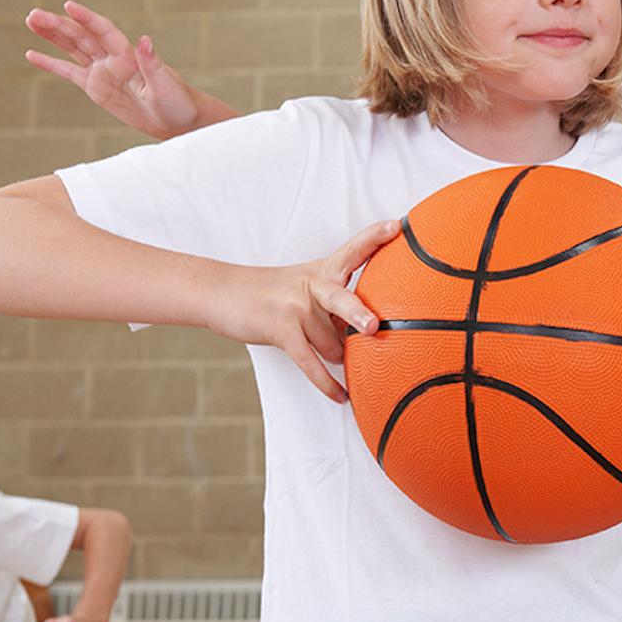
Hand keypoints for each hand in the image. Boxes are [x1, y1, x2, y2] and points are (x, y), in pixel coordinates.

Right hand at [24, 0, 209, 139]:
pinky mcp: (96, 88)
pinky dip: (51, 63)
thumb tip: (145, 40)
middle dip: (58, 25)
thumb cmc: (178, 101)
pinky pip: (69, 72)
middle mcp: (113, 59)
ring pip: (73, 48)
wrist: (179, 121)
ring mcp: (103, 72)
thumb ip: (152, 63)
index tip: (68, 5)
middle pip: (81, 36)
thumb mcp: (166, 84)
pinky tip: (32, 54)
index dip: (86, 18)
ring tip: (31, 21)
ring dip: (52, 35)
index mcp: (129, 55)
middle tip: (33, 15)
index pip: (103, 31)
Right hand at [206, 220, 402, 401]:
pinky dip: (327, 383)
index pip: (354, 249)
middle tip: (372, 327)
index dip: (375, 237)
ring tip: (338, 356)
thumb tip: (372, 328)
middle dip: (357, 315)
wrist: (224, 292)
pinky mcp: (281, 331)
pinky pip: (310, 363)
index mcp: (324, 270)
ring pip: (333, 345)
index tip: (397, 226)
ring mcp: (296, 308)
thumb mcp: (309, 283)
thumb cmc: (276, 292)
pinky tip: (341, 396)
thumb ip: (339, 298)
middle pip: (342, 301)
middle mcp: (313, 286)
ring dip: (339, 356)